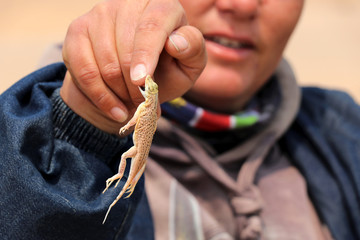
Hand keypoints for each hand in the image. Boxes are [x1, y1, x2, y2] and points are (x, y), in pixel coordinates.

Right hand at [60, 0, 205, 133]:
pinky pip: (83, 68)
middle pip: (125, 47)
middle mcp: (128, 2)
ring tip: (131, 103)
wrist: (134, 78)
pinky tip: (114, 108)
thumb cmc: (168, 69)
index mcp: (161, 5)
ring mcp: (100, 13)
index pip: (152, 26)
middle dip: (134, 85)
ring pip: (104, 61)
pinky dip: (99, 95)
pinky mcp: (78, 30)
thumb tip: (176, 42)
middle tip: (142, 102)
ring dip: (118, 92)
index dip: (145, 54)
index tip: (141, 80)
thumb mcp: (189, 64)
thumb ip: (192, 50)